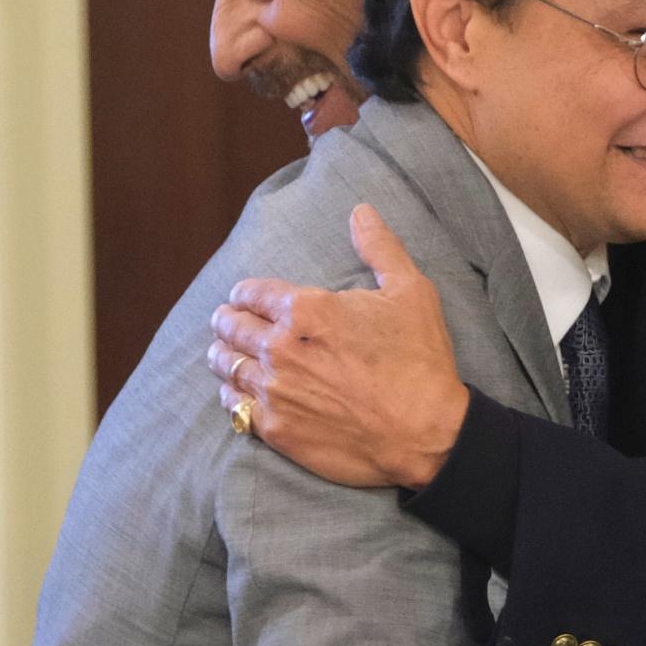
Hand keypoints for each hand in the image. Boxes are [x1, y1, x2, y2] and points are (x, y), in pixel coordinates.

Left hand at [208, 205, 469, 487]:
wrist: (424, 433)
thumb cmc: (420, 361)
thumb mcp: (410, 292)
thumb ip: (380, 248)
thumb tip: (361, 212)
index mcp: (306, 310)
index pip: (252, 294)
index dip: (244, 294)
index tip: (241, 297)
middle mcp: (281, 348)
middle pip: (233, 328)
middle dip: (226, 321)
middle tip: (224, 322)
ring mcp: (275, 391)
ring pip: (228, 367)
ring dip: (222, 356)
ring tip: (220, 354)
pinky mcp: (277, 429)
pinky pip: (236, 408)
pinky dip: (231, 396)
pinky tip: (234, 393)